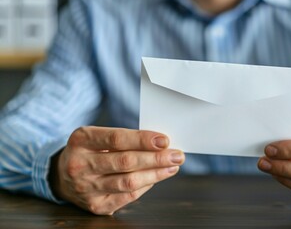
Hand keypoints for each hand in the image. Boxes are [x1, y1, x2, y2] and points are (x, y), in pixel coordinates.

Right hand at [49, 126, 184, 214]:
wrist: (61, 176)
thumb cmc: (88, 151)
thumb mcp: (96, 137)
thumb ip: (124, 138)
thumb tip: (160, 144)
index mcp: (81, 140)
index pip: (117, 139)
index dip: (143, 140)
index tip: (165, 140)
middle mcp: (80, 164)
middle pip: (125, 162)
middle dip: (156, 158)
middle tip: (178, 155)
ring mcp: (86, 188)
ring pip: (128, 182)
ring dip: (156, 174)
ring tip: (172, 166)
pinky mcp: (95, 205)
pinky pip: (127, 197)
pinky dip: (146, 186)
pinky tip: (157, 177)